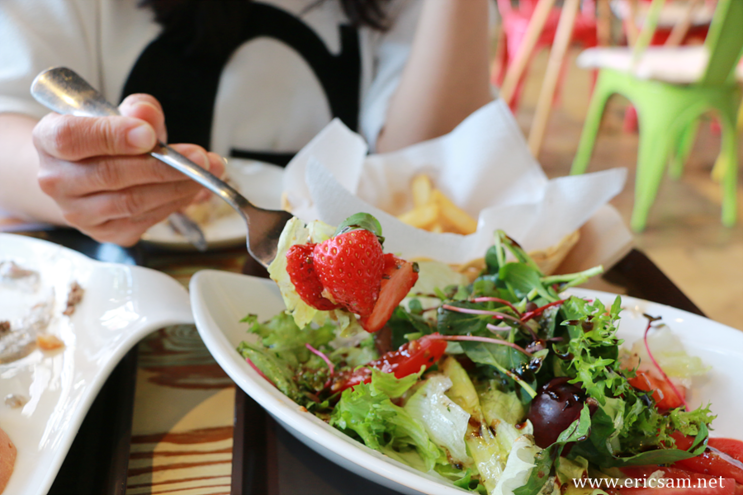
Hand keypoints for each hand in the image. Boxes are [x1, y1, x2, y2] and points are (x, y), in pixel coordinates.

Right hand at [33, 94, 224, 245]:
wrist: (88, 173)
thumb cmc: (104, 140)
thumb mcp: (119, 114)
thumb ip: (136, 111)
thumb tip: (147, 114)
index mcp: (49, 140)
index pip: (72, 138)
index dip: (112, 136)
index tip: (149, 135)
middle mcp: (56, 180)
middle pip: (111, 175)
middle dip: (163, 166)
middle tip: (199, 158)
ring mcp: (78, 212)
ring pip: (132, 202)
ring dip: (176, 188)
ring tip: (206, 173)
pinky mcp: (103, 233)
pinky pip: (143, 220)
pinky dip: (173, 204)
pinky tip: (190, 190)